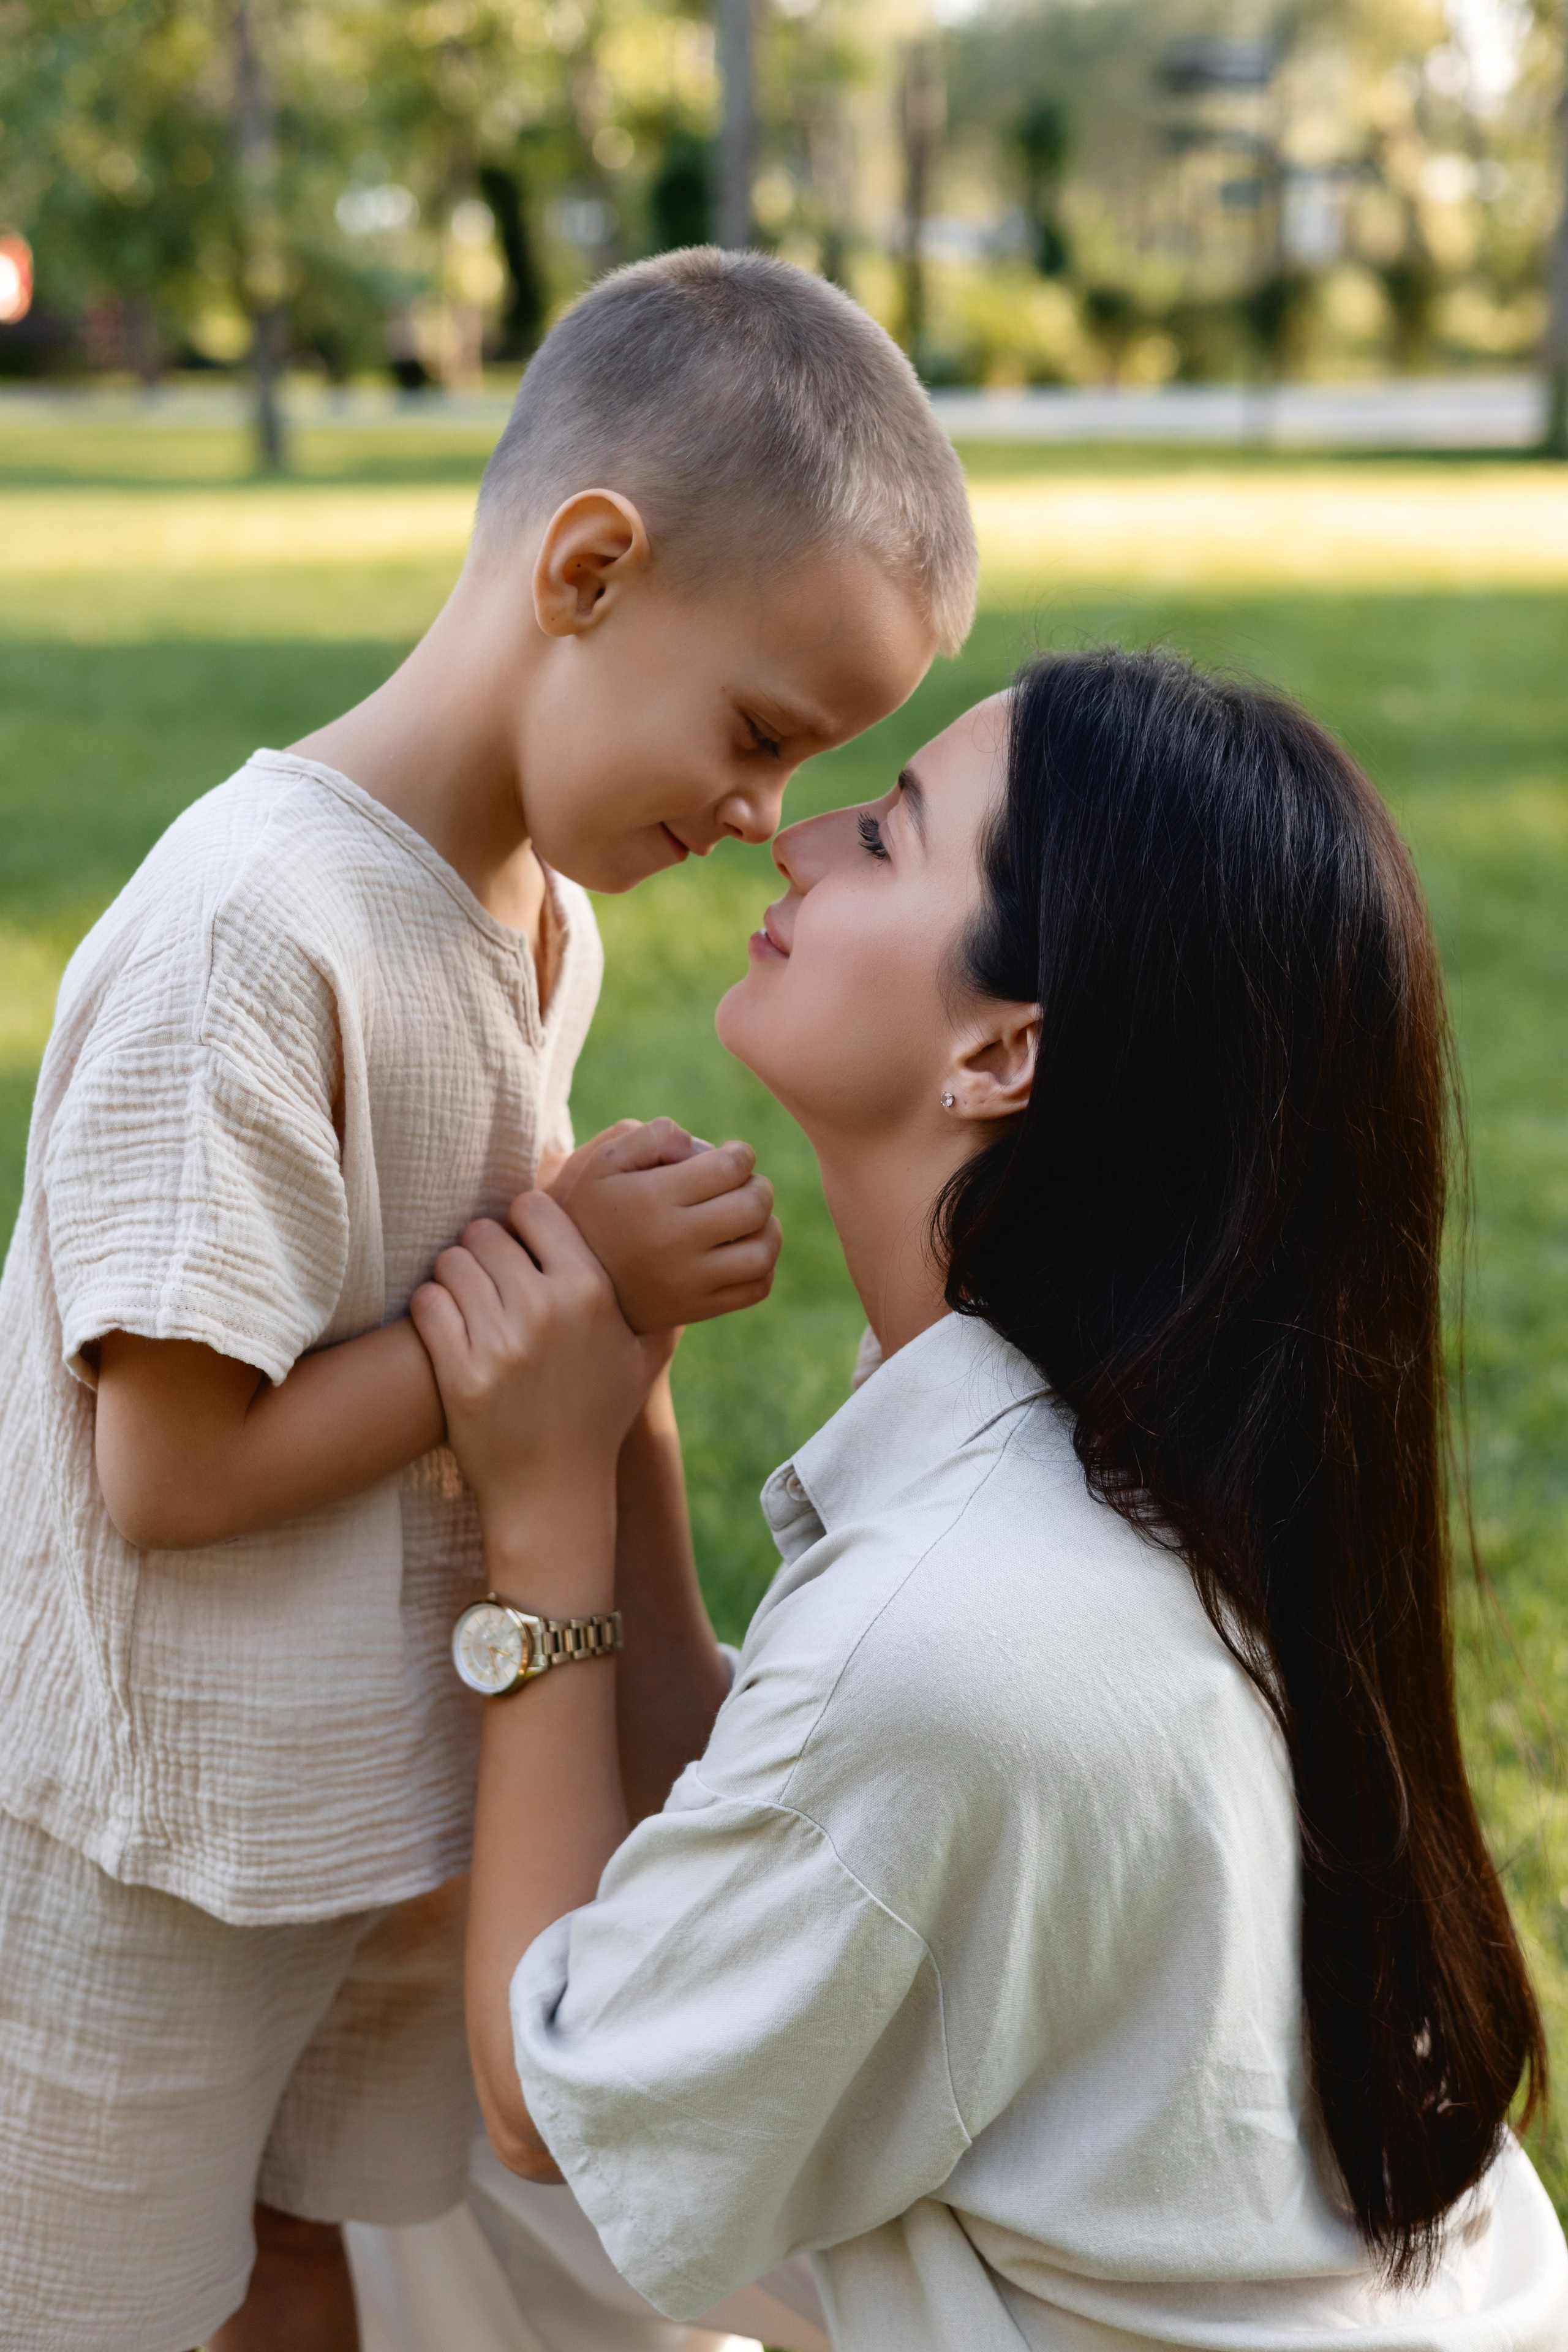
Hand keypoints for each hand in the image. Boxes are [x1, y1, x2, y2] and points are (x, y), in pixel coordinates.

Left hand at [410, 1195, 653, 1546]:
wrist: (554, 1492)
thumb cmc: (598, 1417)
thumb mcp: (639, 1356)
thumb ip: (650, 1299)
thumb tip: (659, 1244)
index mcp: (591, 1291)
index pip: (534, 1207)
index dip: (520, 1219)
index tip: (520, 1244)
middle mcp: (548, 1309)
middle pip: (485, 1232)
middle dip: (482, 1249)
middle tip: (487, 1276)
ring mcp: (503, 1341)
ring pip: (451, 1263)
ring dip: (453, 1277)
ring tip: (466, 1299)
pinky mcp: (461, 1373)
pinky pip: (428, 1305)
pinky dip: (431, 1308)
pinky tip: (446, 1325)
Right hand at [541, 1118, 780, 1334]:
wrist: (571, 1278)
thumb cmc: (594, 1208)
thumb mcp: (604, 1161)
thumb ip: (653, 1135)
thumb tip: (703, 1148)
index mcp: (652, 1199)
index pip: (732, 1167)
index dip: (740, 1154)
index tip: (728, 1157)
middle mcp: (673, 1242)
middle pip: (754, 1206)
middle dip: (758, 1186)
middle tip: (741, 1185)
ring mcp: (688, 1281)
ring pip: (763, 1250)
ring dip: (767, 1226)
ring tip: (747, 1218)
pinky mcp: (696, 1309)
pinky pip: (756, 1287)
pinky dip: (762, 1266)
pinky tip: (741, 1250)